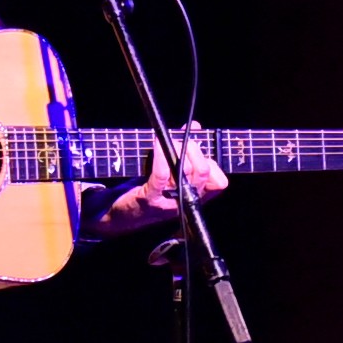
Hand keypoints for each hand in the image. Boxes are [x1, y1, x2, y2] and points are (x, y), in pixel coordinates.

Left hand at [97, 130, 229, 239]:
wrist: (122, 216)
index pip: (219, 183)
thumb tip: (195, 125)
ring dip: (177, 150)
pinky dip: (161, 157)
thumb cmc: (150, 191)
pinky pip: (161, 175)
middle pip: (203, 172)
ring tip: (167, 141)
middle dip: (194, 149)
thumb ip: (186, 151)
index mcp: (197, 197)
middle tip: (180, 141)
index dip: (213, 164)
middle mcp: (187, 202)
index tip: (201, 150)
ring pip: (185, 172)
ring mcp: (169, 201)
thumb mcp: (172, 174)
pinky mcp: (150, 198)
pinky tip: (157, 145)